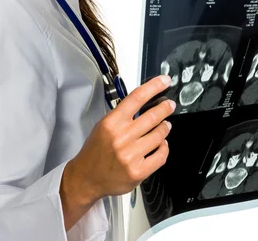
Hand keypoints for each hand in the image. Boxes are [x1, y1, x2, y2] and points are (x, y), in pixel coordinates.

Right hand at [61, 75, 174, 214]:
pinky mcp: (138, 171)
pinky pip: (160, 156)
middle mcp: (122, 137)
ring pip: (159, 135)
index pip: (137, 98)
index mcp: (112, 122)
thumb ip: (122, 115)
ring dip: (165, 128)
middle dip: (165, 108)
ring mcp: (131, 155)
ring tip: (165, 125)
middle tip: (170, 105)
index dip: (154, 86)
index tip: (165, 81)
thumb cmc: (95, 150)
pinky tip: (162, 144)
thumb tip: (144, 104)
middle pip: (152, 116)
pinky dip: (164, 147)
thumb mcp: (103, 125)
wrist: (87, 177)